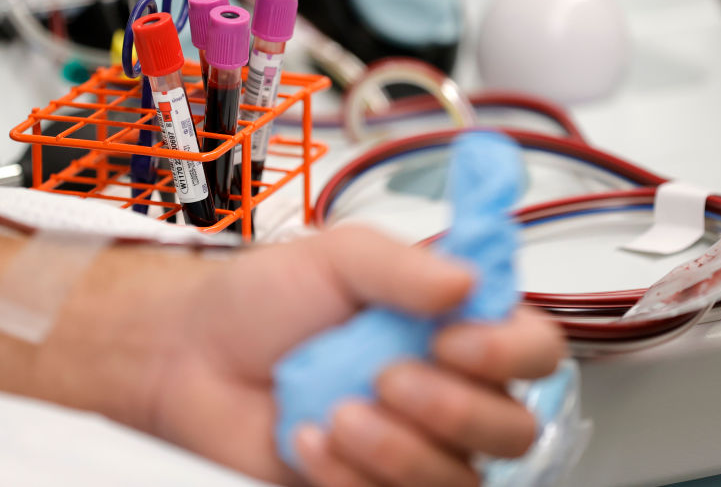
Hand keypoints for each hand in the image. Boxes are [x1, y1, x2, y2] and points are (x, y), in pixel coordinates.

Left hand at [107, 226, 565, 486]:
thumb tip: (467, 281)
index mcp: (446, 324)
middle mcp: (440, 388)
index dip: (511, 351)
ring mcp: (408, 444)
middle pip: (513, 428)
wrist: (191, 357)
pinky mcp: (370, 484)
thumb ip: (403, 267)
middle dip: (455, 409)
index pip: (530, 347)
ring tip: (340, 410)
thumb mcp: (334, 257)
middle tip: (389, 377)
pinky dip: (349, 475)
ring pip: (460, 478)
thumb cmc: (260, 300)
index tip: (458, 340)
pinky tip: (310, 438)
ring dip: (398, 448)